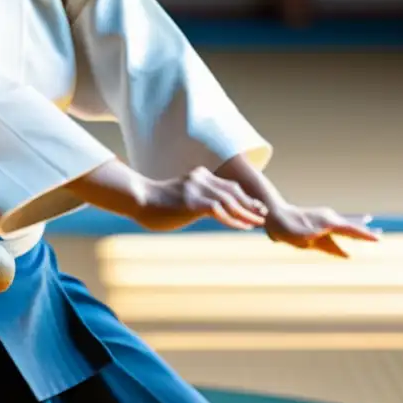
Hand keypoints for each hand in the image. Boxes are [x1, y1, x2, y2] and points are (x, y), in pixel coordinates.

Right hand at [143, 166, 268, 231]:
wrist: (138, 199)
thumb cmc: (156, 202)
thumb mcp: (180, 196)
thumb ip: (196, 199)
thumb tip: (208, 210)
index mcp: (198, 175)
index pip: (228, 185)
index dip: (244, 197)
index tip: (255, 207)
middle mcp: (200, 179)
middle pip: (233, 191)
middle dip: (250, 204)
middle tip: (263, 214)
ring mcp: (196, 189)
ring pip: (229, 200)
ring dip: (246, 213)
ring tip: (258, 223)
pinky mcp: (192, 202)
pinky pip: (219, 211)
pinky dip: (233, 219)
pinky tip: (242, 227)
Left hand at [264, 204, 380, 257]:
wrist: (273, 215)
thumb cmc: (285, 227)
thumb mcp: (299, 237)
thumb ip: (318, 241)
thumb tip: (332, 246)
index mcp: (325, 222)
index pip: (349, 229)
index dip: (363, 235)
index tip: (377, 239)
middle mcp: (327, 219)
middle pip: (349, 228)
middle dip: (363, 233)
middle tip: (379, 237)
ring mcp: (323, 221)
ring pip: (343, 229)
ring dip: (356, 233)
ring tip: (373, 233)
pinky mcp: (318, 226)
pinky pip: (334, 233)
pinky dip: (344, 236)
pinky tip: (348, 245)